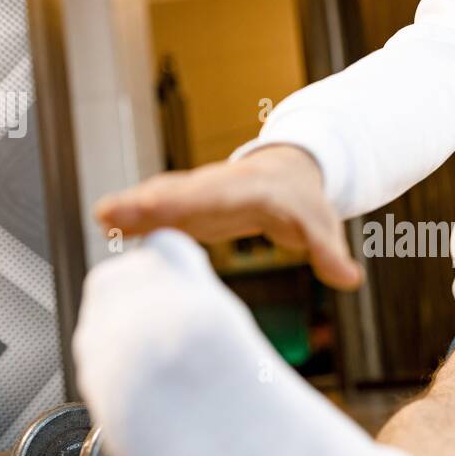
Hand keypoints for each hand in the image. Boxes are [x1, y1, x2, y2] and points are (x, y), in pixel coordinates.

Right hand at [93, 145, 362, 289]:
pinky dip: (136, 218)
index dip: (182, 202)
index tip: (154, 206)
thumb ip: (330, 252)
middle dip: (145, 203)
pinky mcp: (187, 210)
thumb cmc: (303, 203)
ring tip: (103, 219)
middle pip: (177, 194)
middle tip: (108, 213)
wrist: (288, 176)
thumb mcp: (320, 225)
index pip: (212, 196)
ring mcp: (197, 198)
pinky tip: (110, 229)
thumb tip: (351, 279)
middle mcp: (215, 189)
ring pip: (161, 200)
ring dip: (133, 209)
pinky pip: (159, 212)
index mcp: (247, 190)